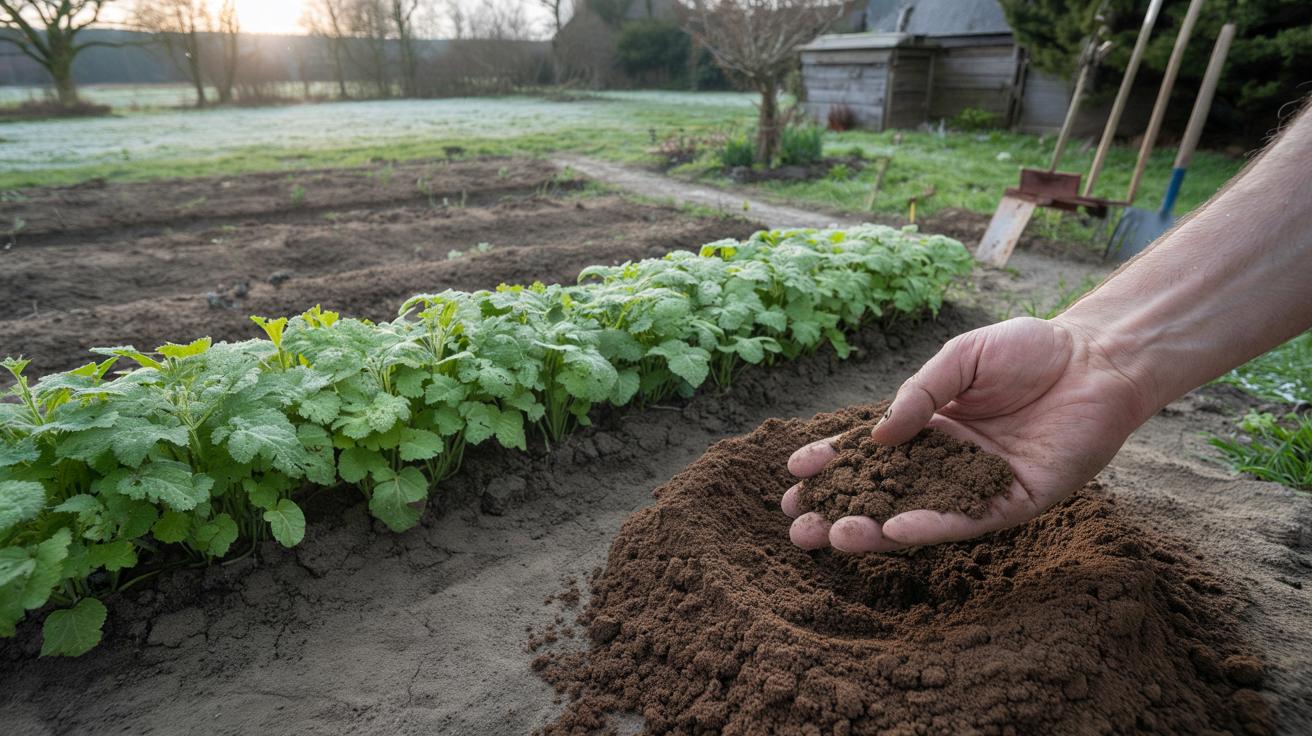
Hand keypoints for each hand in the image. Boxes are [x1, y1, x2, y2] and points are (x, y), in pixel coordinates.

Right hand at [781, 316, 1152, 551]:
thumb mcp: (959, 359)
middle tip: (796, 526)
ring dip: (873, 530)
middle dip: (838, 509)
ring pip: (917, 516)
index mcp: (930, 427)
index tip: (794, 472)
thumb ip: (919, 396)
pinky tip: (893, 531)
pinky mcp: (1015, 502)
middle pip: (884, 494)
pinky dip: (930, 527)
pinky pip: (967, 521)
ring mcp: (979, 486)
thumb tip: (875, 437)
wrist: (1097, 357)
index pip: (870, 453)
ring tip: (831, 536)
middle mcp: (949, 463)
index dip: (832, 464)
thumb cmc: (1029, 350)